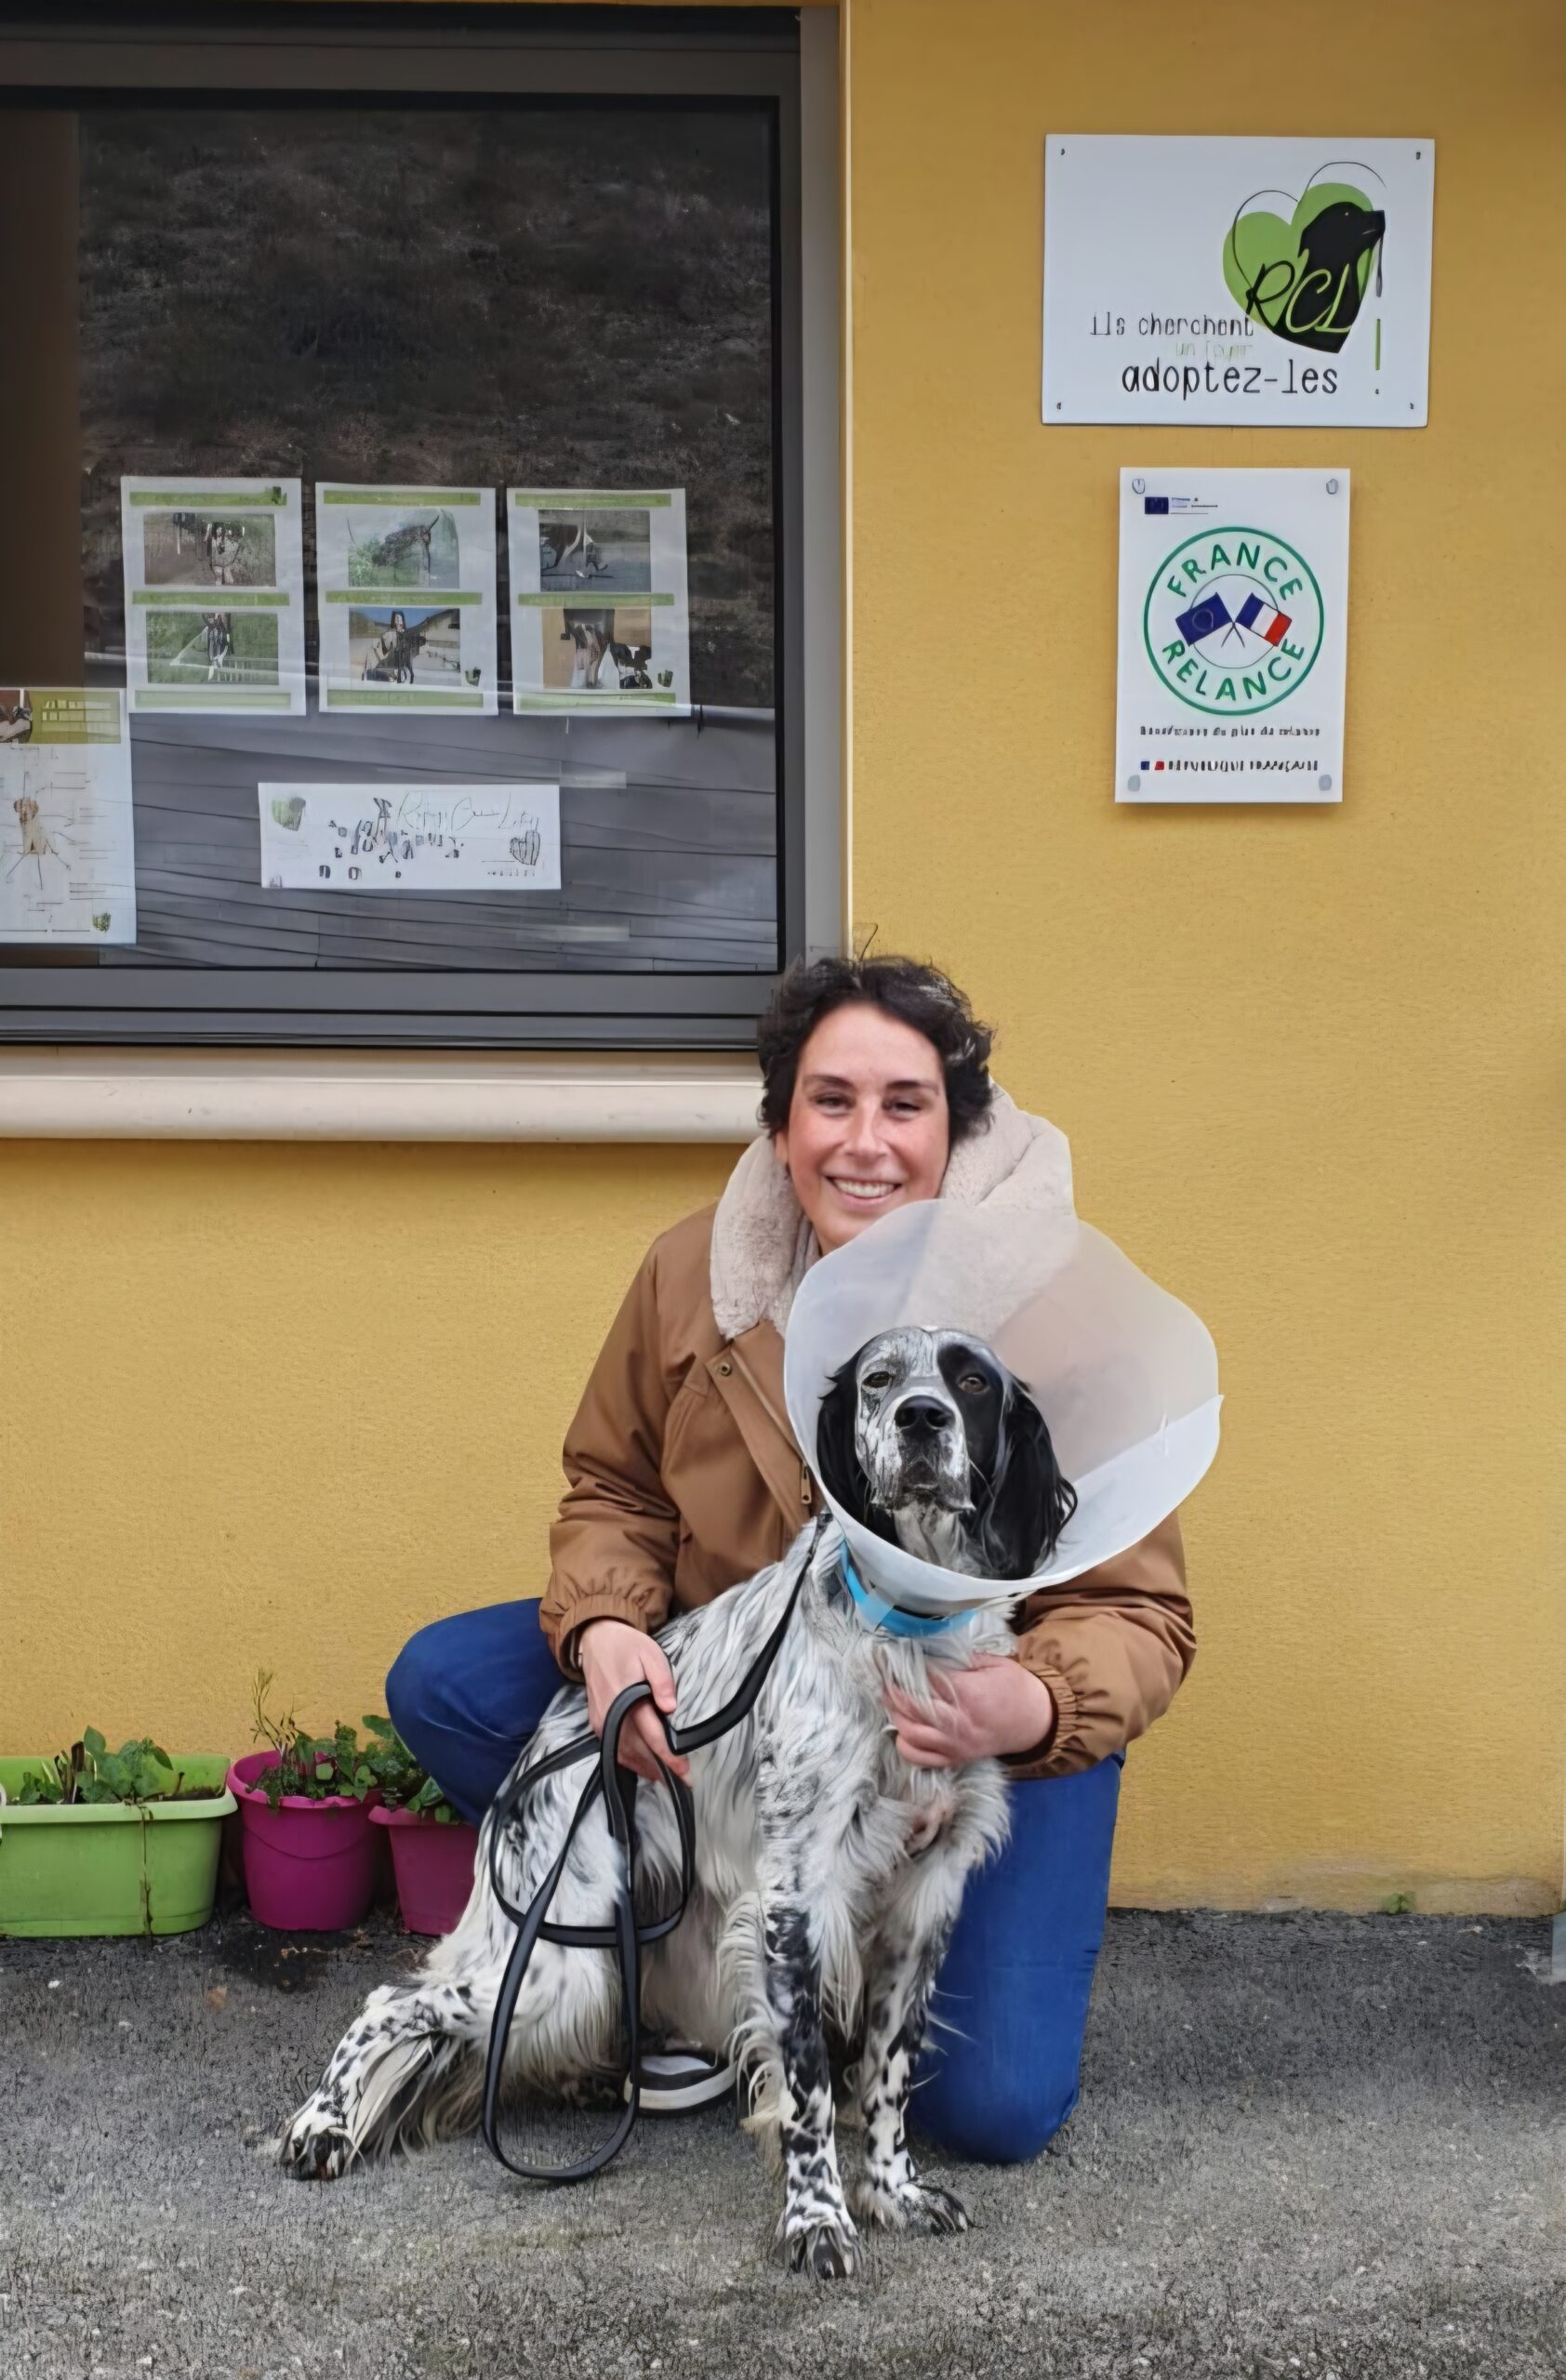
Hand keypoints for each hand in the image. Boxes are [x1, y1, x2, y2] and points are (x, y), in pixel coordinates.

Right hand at [576, 1618, 688, 1785]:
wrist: (595, 1640)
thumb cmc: (626, 1646)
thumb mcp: (651, 1654)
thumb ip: (662, 1681)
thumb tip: (670, 1708)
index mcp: (627, 1699)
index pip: (652, 1735)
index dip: (669, 1756)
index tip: (684, 1771)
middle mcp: (611, 1715)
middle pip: (638, 1751)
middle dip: (660, 1768)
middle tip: (682, 1780)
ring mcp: (601, 1721)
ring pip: (624, 1755)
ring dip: (645, 1768)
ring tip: (666, 1777)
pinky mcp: (596, 1723)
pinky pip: (613, 1749)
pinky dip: (629, 1762)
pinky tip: (644, 1765)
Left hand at [884, 1655, 1054, 1768]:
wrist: (1033, 1722)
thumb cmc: (1014, 1687)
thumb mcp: (993, 1663)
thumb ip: (960, 1659)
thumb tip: (928, 1652)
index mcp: (970, 1694)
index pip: (926, 1680)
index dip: (905, 1668)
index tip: (891, 1657)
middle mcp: (959, 1723)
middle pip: (912, 1707)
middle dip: (893, 1690)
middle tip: (884, 1677)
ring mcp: (955, 1745)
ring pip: (910, 1733)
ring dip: (895, 1714)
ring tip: (890, 1699)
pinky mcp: (954, 1759)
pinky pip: (920, 1757)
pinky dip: (905, 1744)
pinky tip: (902, 1728)